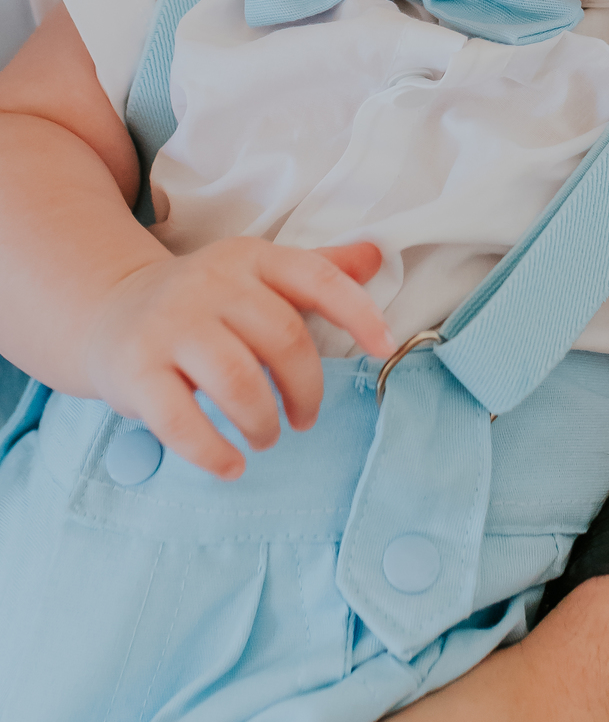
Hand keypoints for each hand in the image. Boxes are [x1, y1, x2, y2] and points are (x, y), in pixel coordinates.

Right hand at [81, 238, 394, 478]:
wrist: (110, 310)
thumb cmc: (205, 302)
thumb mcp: (258, 275)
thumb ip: (317, 270)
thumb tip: (376, 257)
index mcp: (250, 258)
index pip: (316, 278)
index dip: (357, 312)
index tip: (384, 347)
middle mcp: (211, 284)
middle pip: (284, 339)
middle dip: (307, 390)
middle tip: (304, 419)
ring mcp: (170, 325)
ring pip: (239, 380)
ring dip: (264, 422)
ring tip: (266, 437)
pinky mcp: (136, 370)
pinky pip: (181, 420)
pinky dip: (213, 452)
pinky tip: (230, 464)